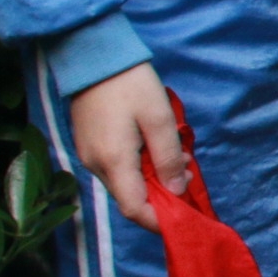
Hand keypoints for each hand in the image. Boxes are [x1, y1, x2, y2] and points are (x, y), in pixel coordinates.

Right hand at [68, 62, 187, 231]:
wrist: (94, 56)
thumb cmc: (130, 84)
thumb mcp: (159, 119)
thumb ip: (168, 158)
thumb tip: (177, 191)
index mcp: (113, 161)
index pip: (134, 209)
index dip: (159, 220)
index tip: (185, 214)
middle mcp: (96, 165)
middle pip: (130, 198)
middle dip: (162, 194)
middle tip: (189, 170)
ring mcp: (89, 155)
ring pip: (125, 183)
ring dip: (153, 178)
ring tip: (178, 155)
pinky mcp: (88, 145)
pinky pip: (116, 168)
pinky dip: (139, 167)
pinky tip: (156, 147)